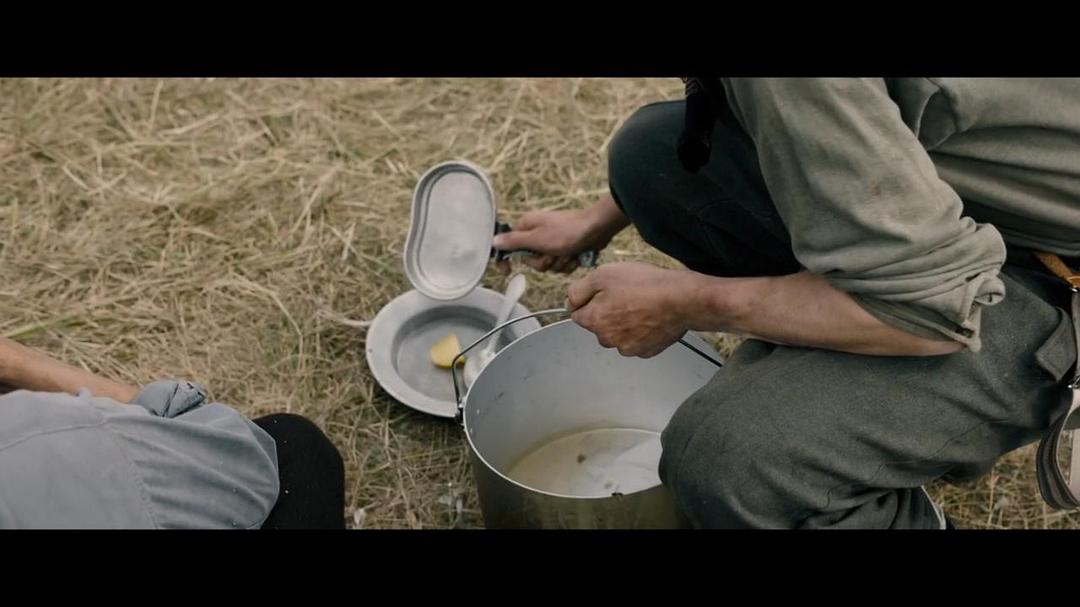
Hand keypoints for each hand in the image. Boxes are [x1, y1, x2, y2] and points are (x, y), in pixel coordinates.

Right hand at [493, 194, 628, 273]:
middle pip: (531, 261)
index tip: (506, 272)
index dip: (506, 260)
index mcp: (527, 227)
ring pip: (548, 265)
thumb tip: (494, 241)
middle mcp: (538, 234)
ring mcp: (552, 241)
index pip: (509, 246)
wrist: (597, 228)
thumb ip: (514, 241)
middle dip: (544, 262)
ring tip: (568, 252)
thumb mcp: (537, 239)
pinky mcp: (566, 248)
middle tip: (553, 253)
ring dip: (559, 263)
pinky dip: (569, 262)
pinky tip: (576, 254)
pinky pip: (561, 264)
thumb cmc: (567, 231)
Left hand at [567, 262, 702, 357]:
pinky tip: (651, 316)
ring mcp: (628, 348)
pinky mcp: (646, 351)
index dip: (588, 299)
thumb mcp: (604, 275)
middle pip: (598, 325)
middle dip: (606, 312)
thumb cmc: (644, 285)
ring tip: (641, 304)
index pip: (576, 314)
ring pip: (617, 334)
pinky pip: (636, 340)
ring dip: (624, 322)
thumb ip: (579, 289)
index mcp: (594, 321)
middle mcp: (608, 340)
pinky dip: (641, 330)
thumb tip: (570, 299)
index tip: (602, 290)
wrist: (682, 300)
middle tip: (625, 294)